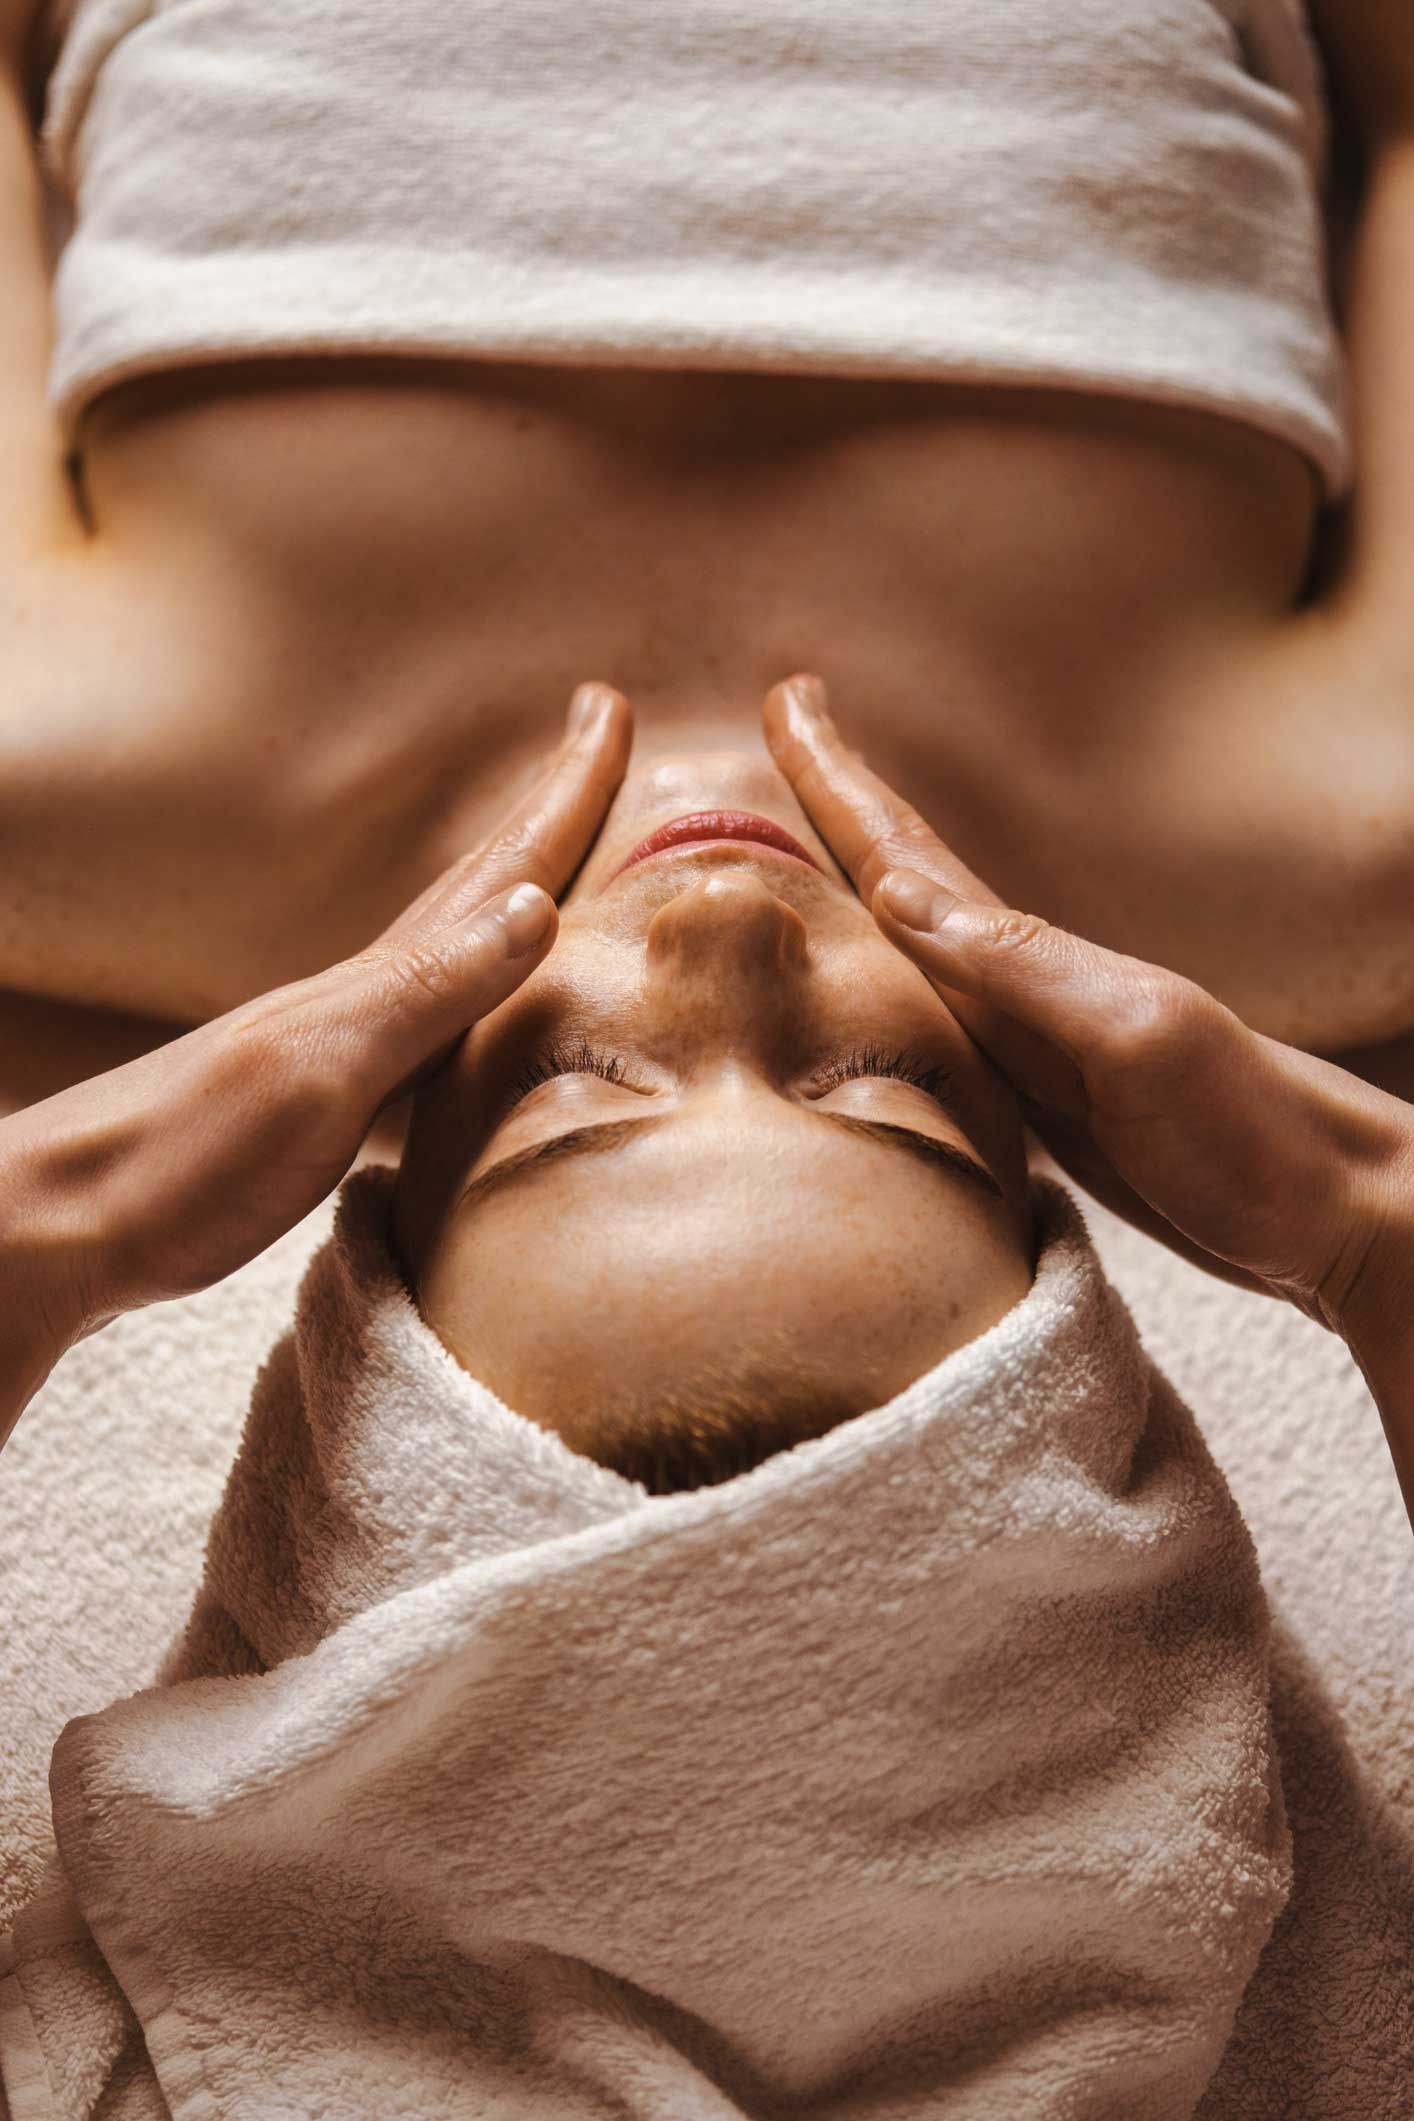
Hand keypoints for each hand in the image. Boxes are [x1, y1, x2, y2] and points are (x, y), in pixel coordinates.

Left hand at [0, 683, 631, 1425]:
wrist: (62, 1222)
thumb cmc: (183, 1162)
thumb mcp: (318, 1077)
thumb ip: (425, 995)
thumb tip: (535, 903)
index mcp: (375, 985)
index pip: (496, 873)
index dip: (559, 798)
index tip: (608, 712)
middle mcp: (362, 995)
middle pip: (478, 884)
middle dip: (547, 809)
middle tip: (595, 730)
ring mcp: (340, 1040)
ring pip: (455, 940)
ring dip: (515, 883)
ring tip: (556, 851)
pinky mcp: (323, 1099)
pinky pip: (432, 1009)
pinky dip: (474, 975)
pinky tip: (468, 996)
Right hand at [762, 673, 1413, 1334]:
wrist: (1338, 1214)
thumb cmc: (1254, 1134)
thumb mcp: (1139, 1039)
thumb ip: (1026, 970)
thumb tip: (893, 893)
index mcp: (1031, 965)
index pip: (908, 857)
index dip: (843, 783)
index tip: (790, 700)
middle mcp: (1021, 992)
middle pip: (902, 882)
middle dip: (838, 806)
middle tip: (788, 724)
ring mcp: (1033, 1048)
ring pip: (916, 952)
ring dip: (858, 889)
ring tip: (808, 842)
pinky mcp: (1049, 1114)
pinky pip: (942, 1029)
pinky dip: (897, 991)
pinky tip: (891, 994)